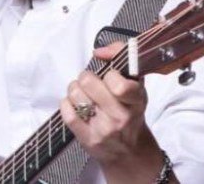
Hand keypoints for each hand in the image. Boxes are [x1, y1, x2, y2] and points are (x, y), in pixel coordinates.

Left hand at [59, 42, 167, 182]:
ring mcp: (104, 129)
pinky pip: (67, 113)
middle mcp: (121, 116)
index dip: (109, 74)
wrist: (130, 151)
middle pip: (89, 83)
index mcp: (136, 100)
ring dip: (74, 89)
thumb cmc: (131, 112)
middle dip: (86, 77)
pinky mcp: (88, 139)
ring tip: (81, 93)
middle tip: (89, 82)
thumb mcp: (136, 85)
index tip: (109, 76)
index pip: (120, 85)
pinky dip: (67, 104)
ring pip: (76, 95)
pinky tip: (74, 104)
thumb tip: (98, 52)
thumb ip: (121, 58)